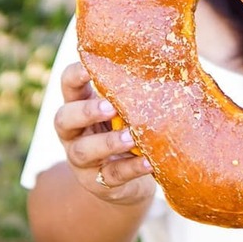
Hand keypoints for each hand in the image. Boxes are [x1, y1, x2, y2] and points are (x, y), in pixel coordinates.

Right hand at [54, 62, 155, 204]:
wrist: (129, 177)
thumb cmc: (130, 128)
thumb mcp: (126, 107)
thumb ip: (136, 90)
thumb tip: (178, 59)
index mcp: (80, 104)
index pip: (68, 84)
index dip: (76, 75)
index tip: (91, 67)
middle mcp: (74, 131)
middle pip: (64, 118)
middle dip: (86, 111)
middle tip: (109, 106)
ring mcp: (81, 159)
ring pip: (84, 151)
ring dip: (107, 142)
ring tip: (129, 136)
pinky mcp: (98, 182)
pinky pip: (112, 175)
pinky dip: (131, 168)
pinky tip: (148, 162)